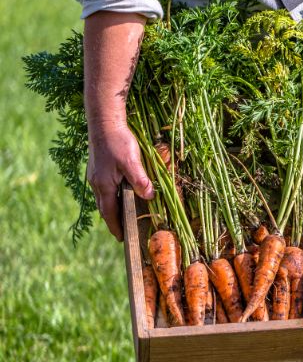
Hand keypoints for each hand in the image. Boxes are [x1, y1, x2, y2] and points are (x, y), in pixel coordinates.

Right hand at [87, 121, 153, 239]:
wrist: (103, 122)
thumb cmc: (118, 141)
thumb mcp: (132, 161)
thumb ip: (140, 180)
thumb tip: (149, 197)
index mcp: (104, 185)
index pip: (109, 213)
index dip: (115, 227)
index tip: (121, 239)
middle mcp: (96, 182)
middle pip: (104, 207)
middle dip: (112, 220)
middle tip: (122, 232)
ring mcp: (95, 175)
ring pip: (102, 197)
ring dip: (111, 208)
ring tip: (121, 217)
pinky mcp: (98, 167)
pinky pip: (103, 188)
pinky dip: (110, 196)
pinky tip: (118, 194)